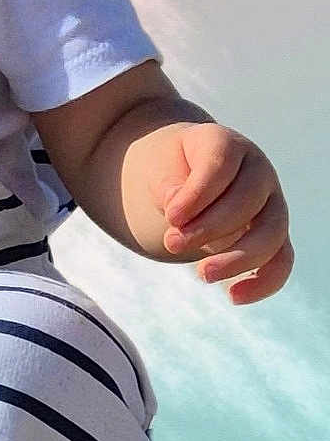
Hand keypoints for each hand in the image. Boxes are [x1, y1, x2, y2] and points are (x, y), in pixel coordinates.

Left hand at [155, 123, 292, 303]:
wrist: (183, 171)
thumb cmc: (169, 167)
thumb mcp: (158, 168)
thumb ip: (167, 186)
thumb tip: (179, 215)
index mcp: (226, 143)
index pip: (220, 166)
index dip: (197, 194)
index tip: (170, 216)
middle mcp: (257, 170)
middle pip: (247, 201)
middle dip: (209, 228)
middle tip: (172, 243)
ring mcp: (272, 202)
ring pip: (271, 234)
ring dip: (238, 258)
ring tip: (202, 274)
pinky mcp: (275, 233)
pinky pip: (282, 260)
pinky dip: (264, 282)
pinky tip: (234, 297)